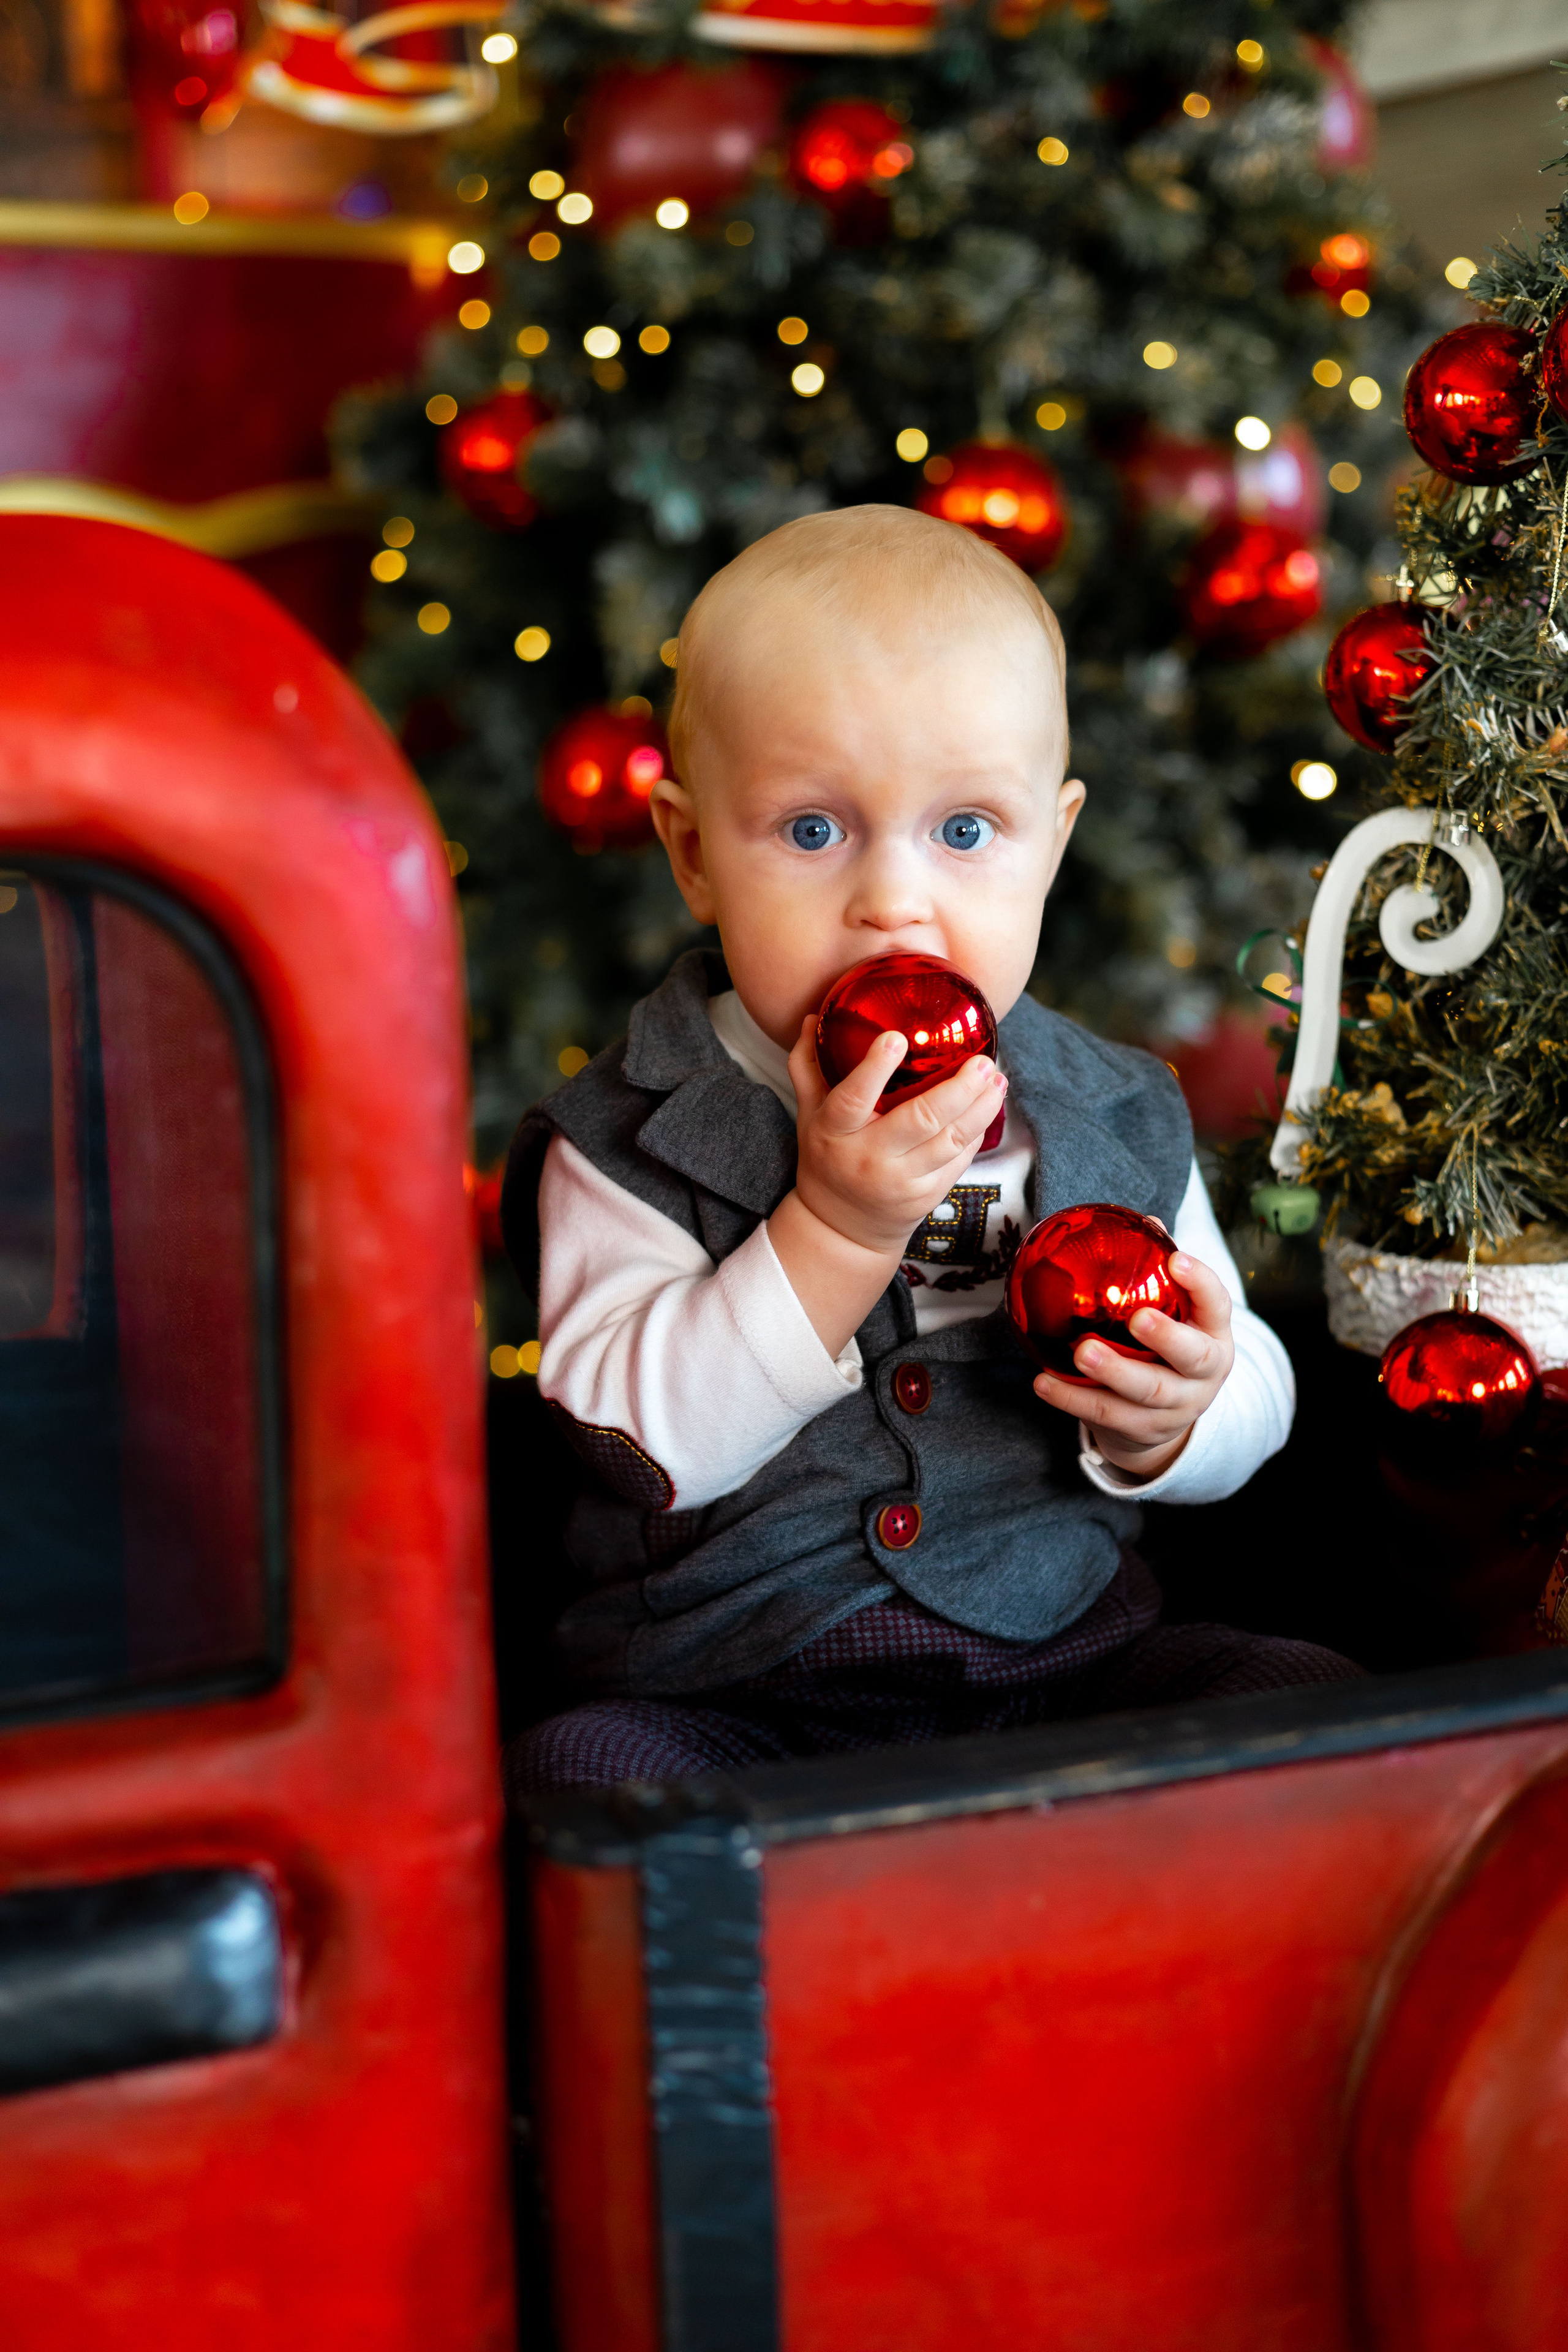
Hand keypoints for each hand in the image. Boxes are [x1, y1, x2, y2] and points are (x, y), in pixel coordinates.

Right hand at [765, 1017, 1005, 1357]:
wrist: (841, 1228)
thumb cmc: (827, 1158)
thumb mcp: (809, 1115)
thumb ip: (808, 1067)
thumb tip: (813, 1017)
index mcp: (834, 1132)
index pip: (852, 1099)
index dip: (875, 1068)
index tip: (897, 1038)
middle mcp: (868, 1158)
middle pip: (921, 1119)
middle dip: (958, 1088)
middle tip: (983, 1060)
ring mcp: (900, 1181)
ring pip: (950, 1140)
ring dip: (981, 1108)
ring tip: (997, 1079)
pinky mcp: (926, 1197)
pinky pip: (958, 1161)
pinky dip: (976, 1133)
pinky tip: (988, 1107)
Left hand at [1031, 1249, 1233, 1482]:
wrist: (1167, 1419)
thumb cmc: (1164, 1347)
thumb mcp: (1173, 1313)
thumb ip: (1156, 1273)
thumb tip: (1143, 1221)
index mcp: (1214, 1334)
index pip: (1217, 1304)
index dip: (1201, 1283)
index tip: (1176, 1260)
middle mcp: (1204, 1373)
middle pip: (1191, 1357)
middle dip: (1165, 1337)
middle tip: (1136, 1319)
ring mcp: (1177, 1406)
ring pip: (1148, 1392)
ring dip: (1113, 1372)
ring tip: (1081, 1352)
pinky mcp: (1144, 1430)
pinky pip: (1107, 1415)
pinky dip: (1072, 1400)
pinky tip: (1043, 1383)